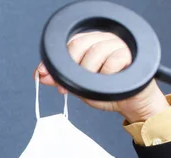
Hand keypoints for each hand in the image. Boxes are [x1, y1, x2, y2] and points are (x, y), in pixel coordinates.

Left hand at [35, 31, 169, 122]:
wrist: (130, 104)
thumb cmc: (107, 92)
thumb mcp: (78, 87)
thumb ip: (61, 79)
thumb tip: (40, 75)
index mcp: (91, 43)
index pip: (69, 44)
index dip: (55, 60)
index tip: (42, 73)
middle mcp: (104, 40)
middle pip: (79, 45)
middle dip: (69, 69)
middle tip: (65, 87)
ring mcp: (118, 44)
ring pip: (94, 53)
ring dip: (89, 74)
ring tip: (94, 84)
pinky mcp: (129, 53)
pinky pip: (111, 62)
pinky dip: (106, 75)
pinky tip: (109, 82)